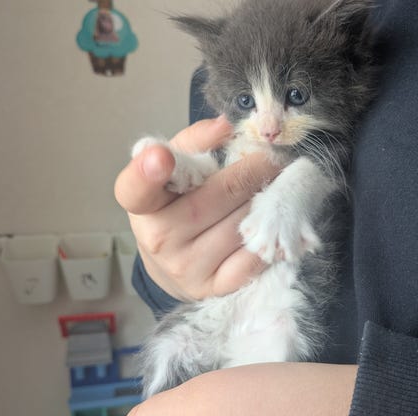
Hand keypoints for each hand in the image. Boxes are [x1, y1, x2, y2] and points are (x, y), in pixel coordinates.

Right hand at [114, 116, 280, 300]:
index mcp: (143, 205)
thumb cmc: (175, 206)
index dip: (148, 172)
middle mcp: (159, 239)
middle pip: (217, 197)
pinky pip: (255, 257)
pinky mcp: (215, 287)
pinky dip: (272, 235)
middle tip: (274, 158)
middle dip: (254, 172)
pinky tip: (277, 220)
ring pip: (242, 223)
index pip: (137, 189)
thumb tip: (226, 126)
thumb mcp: (174, 171)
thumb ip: (193, 143)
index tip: (161, 157)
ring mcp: (188, 267)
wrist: (173, 264)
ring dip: (269, 200)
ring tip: (280, 185)